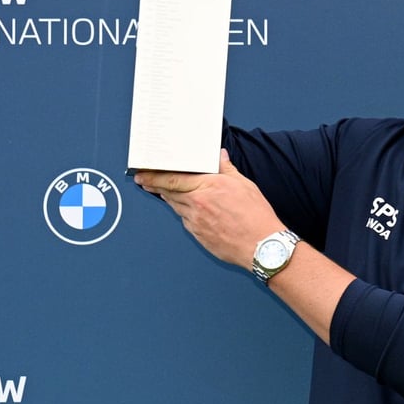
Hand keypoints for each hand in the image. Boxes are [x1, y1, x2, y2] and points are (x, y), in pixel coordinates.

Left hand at [135, 150, 283, 269]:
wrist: (261, 245)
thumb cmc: (255, 216)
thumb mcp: (244, 185)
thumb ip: (227, 169)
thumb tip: (220, 157)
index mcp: (206, 188)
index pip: (172, 180)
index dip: (153, 177)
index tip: (142, 175)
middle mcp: (197, 205)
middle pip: (169, 194)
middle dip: (157, 187)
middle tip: (147, 181)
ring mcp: (196, 222)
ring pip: (176, 207)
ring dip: (171, 199)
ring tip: (170, 193)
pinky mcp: (199, 236)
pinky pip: (186, 221)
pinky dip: (185, 213)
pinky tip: (190, 210)